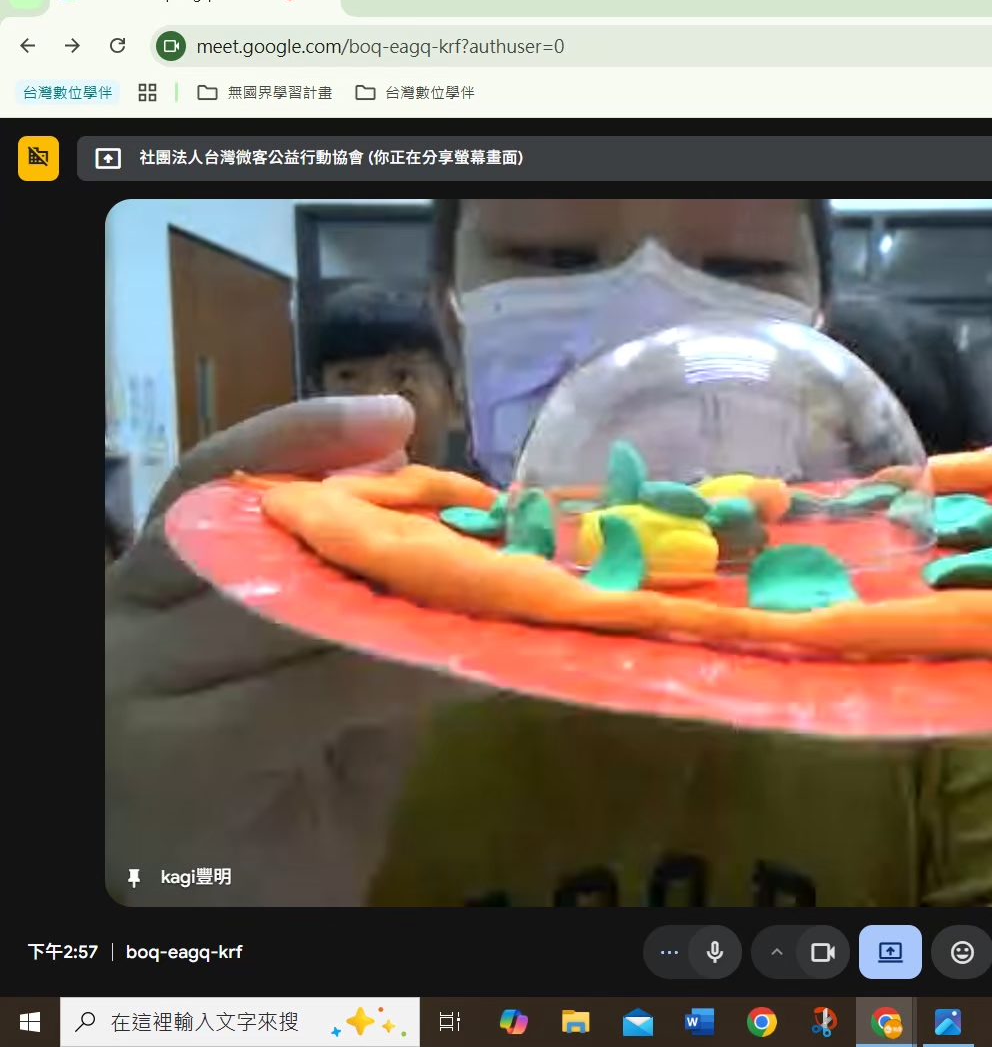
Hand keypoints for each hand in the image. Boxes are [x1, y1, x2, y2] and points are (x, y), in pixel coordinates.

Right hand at [105, 396, 474, 905]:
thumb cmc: (268, 814)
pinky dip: (407, 668)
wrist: (216, 935)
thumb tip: (459, 540)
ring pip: (293, 604)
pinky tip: (473, 662)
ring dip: (415, 594)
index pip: (212, 489)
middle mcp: (121, 626)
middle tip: (497, 524)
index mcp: (150, 594)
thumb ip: (365, 620)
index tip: (393, 414)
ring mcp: (131, 690)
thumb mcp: (324, 702)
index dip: (298, 442)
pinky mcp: (172, 760)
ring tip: (511, 586)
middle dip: (389, 526)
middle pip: (258, 536)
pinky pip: (316, 688)